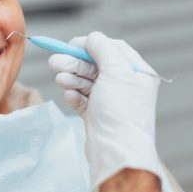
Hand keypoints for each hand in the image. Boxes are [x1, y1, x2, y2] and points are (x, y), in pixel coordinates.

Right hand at [48, 32, 162, 191]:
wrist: (117, 153)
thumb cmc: (121, 112)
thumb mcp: (116, 71)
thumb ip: (103, 48)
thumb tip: (92, 38)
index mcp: (138, 73)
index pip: (114, 49)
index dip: (92, 45)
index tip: (72, 45)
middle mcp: (126, 86)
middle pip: (96, 65)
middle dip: (75, 63)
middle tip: (54, 62)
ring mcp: (111, 102)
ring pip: (87, 82)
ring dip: (72, 78)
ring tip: (61, 80)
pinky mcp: (98, 117)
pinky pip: (83, 100)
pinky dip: (75, 96)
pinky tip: (70, 96)